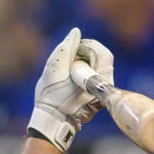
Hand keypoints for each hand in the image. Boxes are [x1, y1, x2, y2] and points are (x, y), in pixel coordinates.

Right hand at [28, 27, 113, 151]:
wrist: (50, 121)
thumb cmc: (50, 97)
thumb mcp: (53, 68)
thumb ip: (66, 48)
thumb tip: (76, 32)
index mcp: (97, 80)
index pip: (102, 53)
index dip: (87, 46)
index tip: (73, 48)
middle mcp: (103, 88)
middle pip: (102, 60)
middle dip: (85, 54)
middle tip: (69, 59)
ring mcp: (101, 94)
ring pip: (98, 68)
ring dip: (83, 63)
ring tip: (67, 69)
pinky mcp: (97, 98)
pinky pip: (94, 77)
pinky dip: (83, 73)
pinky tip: (70, 78)